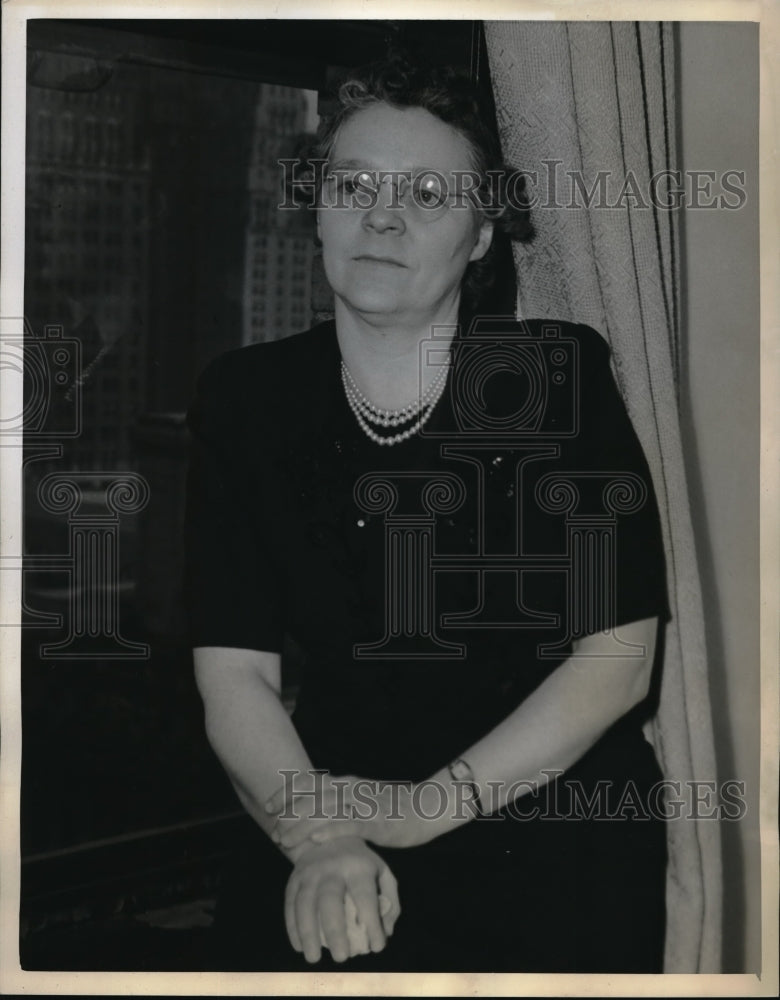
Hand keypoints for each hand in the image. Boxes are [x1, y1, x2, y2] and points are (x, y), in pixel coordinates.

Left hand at [267, 772, 427, 851]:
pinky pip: (350, 825)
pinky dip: (331, 831)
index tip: (268, 804)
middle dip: (288, 814)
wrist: (426, 807)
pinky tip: (315, 840)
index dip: (286, 792)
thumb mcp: (362, 798)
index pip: (310, 782)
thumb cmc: (393, 806)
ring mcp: (363, 804)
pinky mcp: (376, 821)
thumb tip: (317, 809)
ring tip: (284, 839)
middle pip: (312, 797)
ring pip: (326, 811)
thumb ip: (342, 800)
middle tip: (273, 830)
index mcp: (346, 783)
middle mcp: (351, 789)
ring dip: (301, 825)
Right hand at [284, 835, 399, 963]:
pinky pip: (289, 904)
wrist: (329, 834)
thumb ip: (390, 902)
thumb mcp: (382, 872)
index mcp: (357, 865)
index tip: (377, 947)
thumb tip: (386, 933)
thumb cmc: (360, 862)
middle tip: (342, 958)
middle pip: (330, 901)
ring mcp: (309, 871)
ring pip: (304, 904)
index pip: (364, 897)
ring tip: (314, 959)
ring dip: (307, 934)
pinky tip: (299, 947)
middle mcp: (331, 867)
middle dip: (335, 932)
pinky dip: (292, 928)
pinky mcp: (294, 878)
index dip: (371, 923)